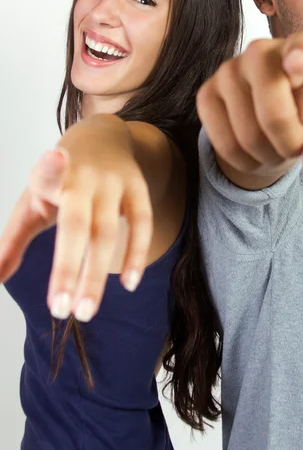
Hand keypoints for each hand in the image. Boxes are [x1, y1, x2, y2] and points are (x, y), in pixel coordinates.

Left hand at [0, 142, 152, 321]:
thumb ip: (14, 241)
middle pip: (78, 225)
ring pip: (107, 232)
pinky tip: (129, 283)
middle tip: (60, 311)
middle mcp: (85, 177)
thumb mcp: (34, 200)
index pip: (49, 175)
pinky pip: (142, 223)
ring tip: (85, 311)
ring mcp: (114, 182)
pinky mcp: (138, 188)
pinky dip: (136, 254)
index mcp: (52, 174)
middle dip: (67, 269)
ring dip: (96, 274)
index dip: (50, 170)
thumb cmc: (61, 179)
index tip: (53, 159)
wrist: (102, 138)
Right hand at [196, 33, 302, 182]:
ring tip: (275, 144)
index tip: (298, 63)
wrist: (272, 115)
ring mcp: (227, 70)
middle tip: (296, 146)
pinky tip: (253, 150)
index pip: (301, 49)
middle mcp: (260, 51)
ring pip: (248, 137)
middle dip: (289, 145)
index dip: (300, 58)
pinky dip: (244, 162)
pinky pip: (224, 145)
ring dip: (268, 156)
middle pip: (274, 116)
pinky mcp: (205, 93)